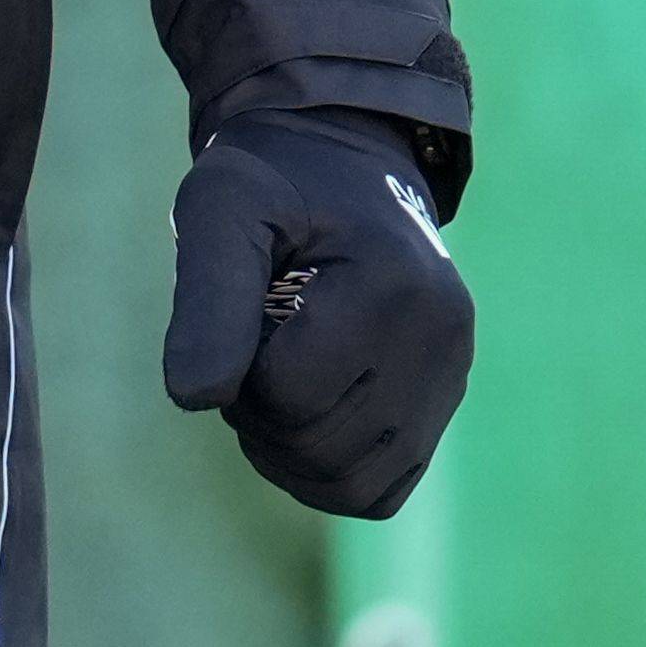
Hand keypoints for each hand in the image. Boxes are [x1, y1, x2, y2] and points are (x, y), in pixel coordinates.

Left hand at [164, 103, 475, 520]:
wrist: (340, 158)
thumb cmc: (271, 182)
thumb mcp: (220, 211)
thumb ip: (207, 301)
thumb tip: (193, 398)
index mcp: (391, 286)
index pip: (289, 394)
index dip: (235, 371)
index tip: (235, 316)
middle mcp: (440, 338)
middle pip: (319, 447)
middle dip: (257, 414)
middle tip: (247, 349)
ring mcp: (451, 374)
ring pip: (352, 485)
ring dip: (286, 453)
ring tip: (271, 384)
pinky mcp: (445, 399)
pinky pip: (383, 488)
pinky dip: (327, 475)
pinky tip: (300, 419)